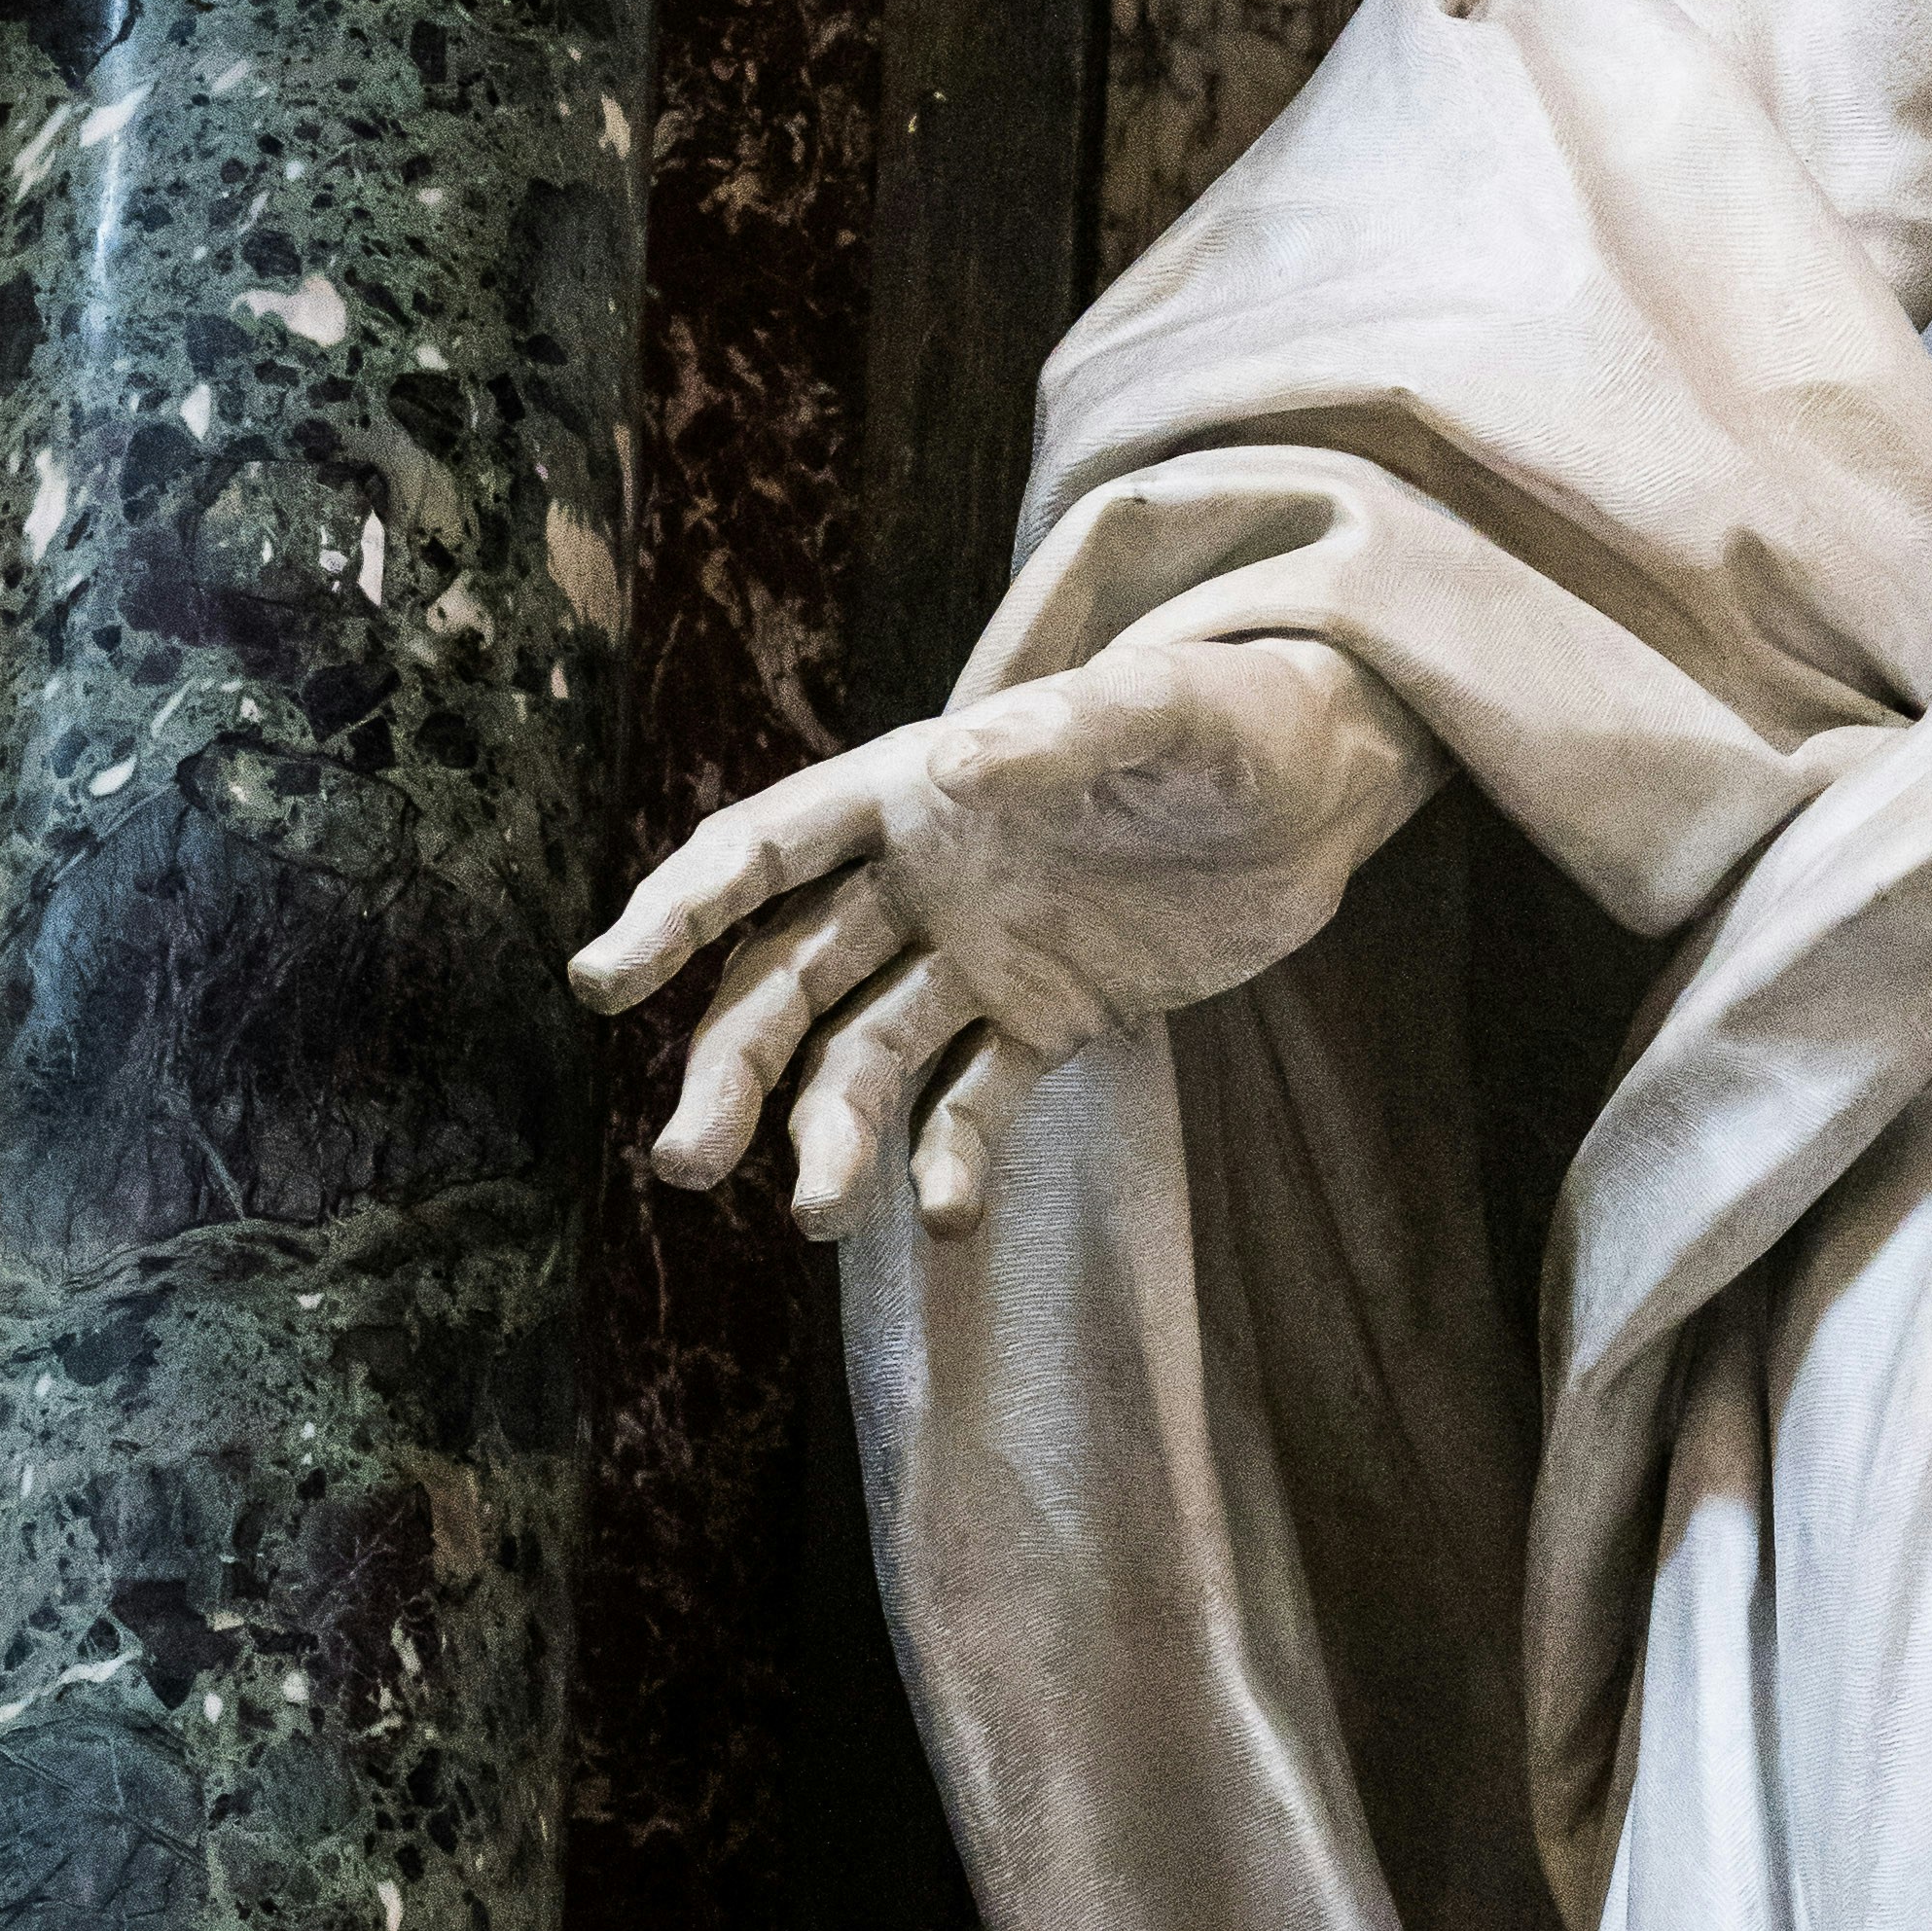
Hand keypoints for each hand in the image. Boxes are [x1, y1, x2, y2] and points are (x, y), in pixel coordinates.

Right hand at [574, 625, 1429, 1243]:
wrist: (1328, 787)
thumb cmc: (1236, 717)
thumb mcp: (1164, 711)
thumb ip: (1066, 734)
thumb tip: (959, 763)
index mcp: (914, 789)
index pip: (764, 851)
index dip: (679, 913)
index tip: (603, 983)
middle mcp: (920, 879)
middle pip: (787, 982)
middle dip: (730, 1069)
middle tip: (686, 1163)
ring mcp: (978, 957)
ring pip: (864, 1058)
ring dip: (829, 1136)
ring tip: (820, 1218)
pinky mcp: (1050, 1019)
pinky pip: (976, 1101)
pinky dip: (952, 1160)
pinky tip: (946, 1219)